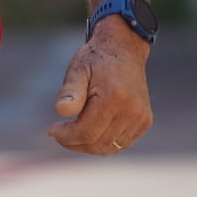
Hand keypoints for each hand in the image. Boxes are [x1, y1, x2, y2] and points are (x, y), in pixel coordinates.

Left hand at [47, 17, 152, 154]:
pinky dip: (104, 143)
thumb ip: (70, 91)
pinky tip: (91, 131)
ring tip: (73, 132)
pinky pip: (121, 144)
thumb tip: (61, 111)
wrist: (124, 48)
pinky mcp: (144, 121)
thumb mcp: (77, 69)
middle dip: (74, 143)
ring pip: (109, 148)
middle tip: (59, 134)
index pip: (86, 132)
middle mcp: (132, 111)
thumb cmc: (96, 59)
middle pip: (97, 143)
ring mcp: (140, 118)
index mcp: (114, 98)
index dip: (66, 136)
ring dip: (88, 145)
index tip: (52, 131)